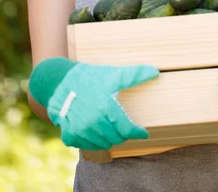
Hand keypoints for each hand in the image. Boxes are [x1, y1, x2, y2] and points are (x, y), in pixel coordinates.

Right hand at [45, 62, 159, 150]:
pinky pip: (87, 145)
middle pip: (117, 137)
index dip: (138, 132)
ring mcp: (81, 131)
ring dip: (109, 137)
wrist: (61, 82)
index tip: (143, 133)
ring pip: (103, 143)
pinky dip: (92, 140)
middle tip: (123, 125)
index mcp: (107, 109)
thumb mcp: (113, 75)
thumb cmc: (90, 78)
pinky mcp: (70, 136)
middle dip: (122, 132)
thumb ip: (135, 75)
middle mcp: (93, 123)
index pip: (127, 129)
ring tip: (109, 127)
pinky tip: (94, 131)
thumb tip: (156, 72)